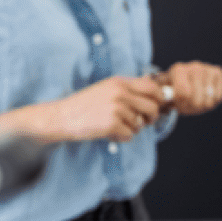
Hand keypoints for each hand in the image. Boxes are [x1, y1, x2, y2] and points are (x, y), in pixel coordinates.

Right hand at [48, 76, 163, 142]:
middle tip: (143, 122)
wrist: (61, 116)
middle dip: (151, 118)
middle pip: (152, 107)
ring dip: (131, 129)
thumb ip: (128, 87)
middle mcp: (120, 93)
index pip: (152, 87)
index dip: (160, 98)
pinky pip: (129, 135)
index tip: (157, 105)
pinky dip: (121, 138)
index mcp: (120, 82)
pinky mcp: (111, 124)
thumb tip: (152, 82)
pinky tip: (109, 133)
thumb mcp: (106, 88)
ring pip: (140, 124)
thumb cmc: (84, 105)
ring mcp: (116, 108)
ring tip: (115, 126)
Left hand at [157, 61, 221, 116]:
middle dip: (191, 108)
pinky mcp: (218, 72)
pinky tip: (205, 97)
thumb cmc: (173, 89)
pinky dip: (211, 102)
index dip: (181, 105)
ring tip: (195, 102)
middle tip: (187, 106)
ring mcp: (207, 69)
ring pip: (208, 101)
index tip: (178, 104)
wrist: (186, 79)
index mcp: (178, 70)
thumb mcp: (163, 93)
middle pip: (196, 100)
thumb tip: (163, 99)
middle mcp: (194, 66)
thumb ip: (162, 97)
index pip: (184, 94)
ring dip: (201, 107)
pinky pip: (218, 97)